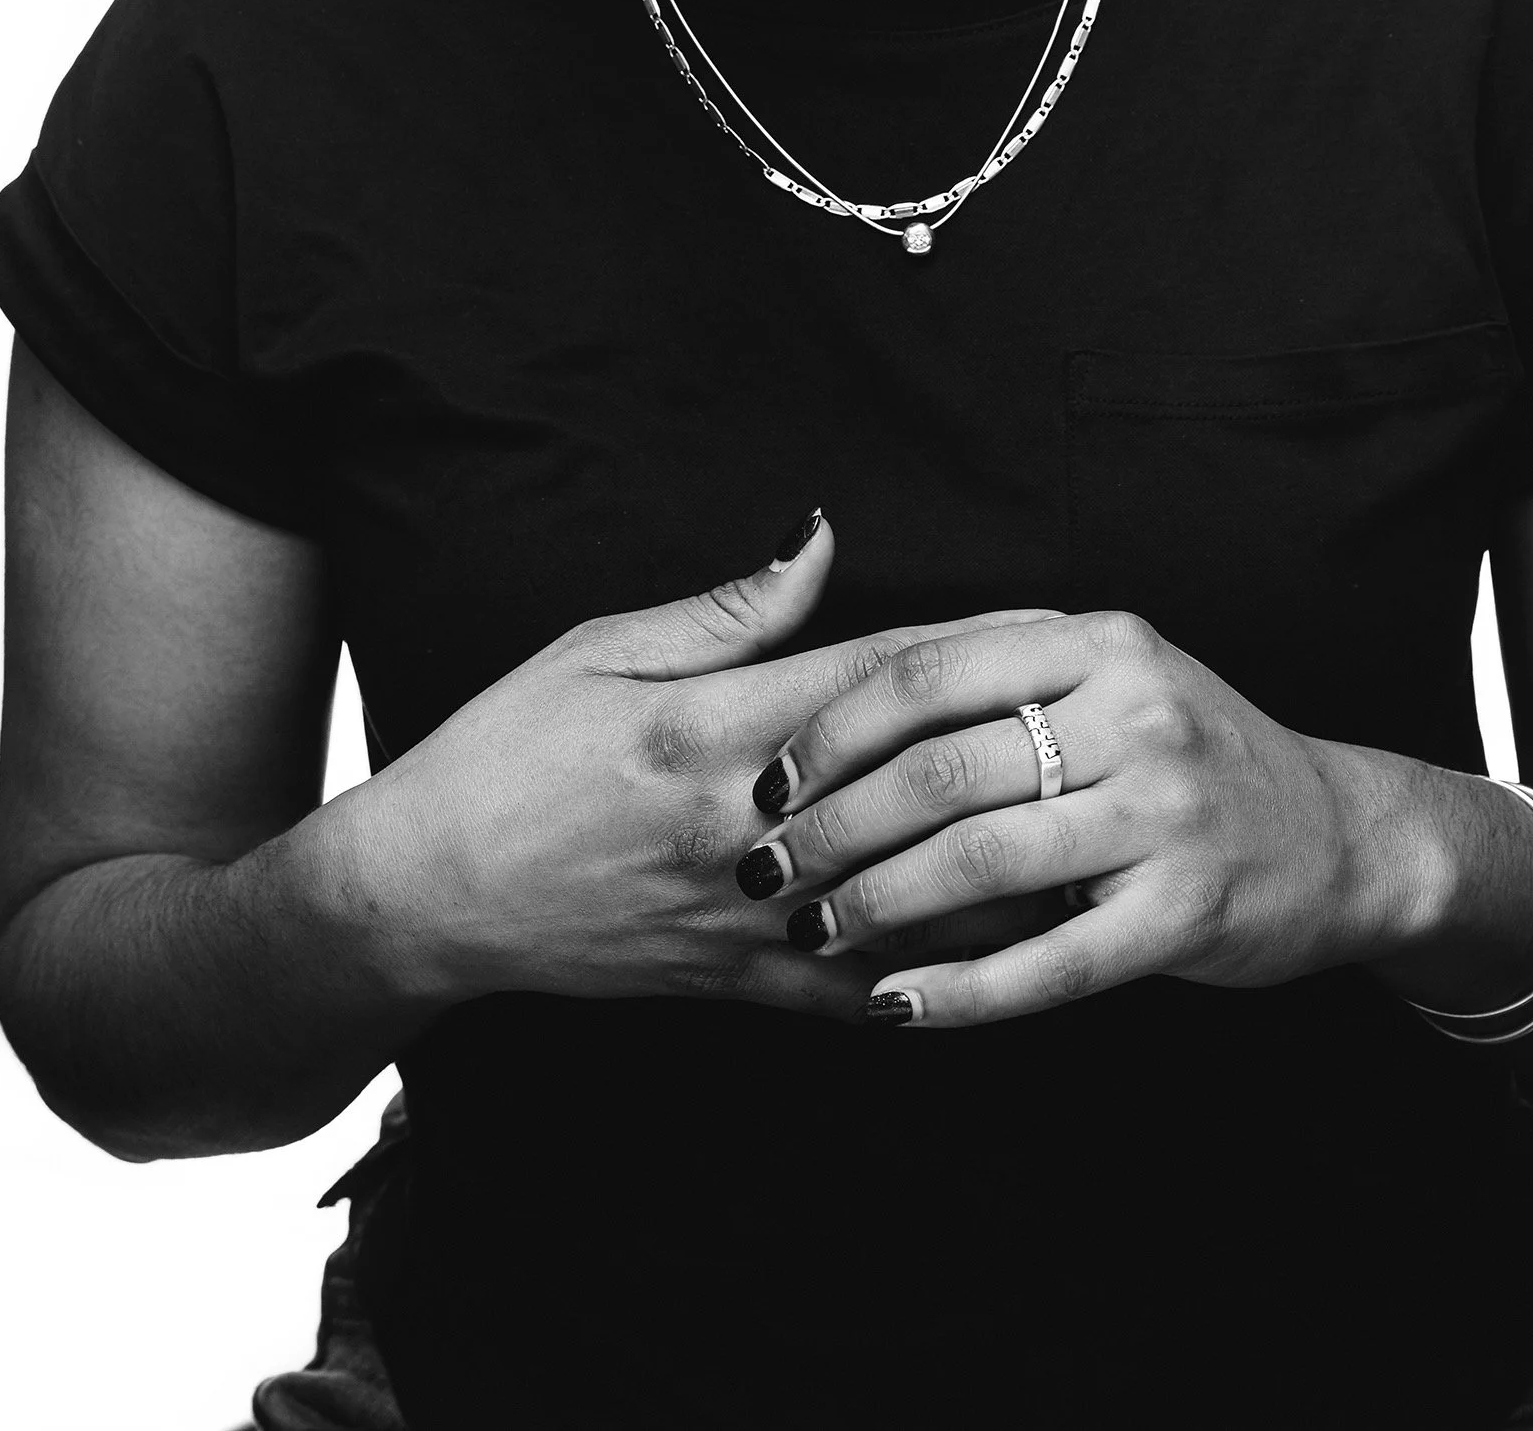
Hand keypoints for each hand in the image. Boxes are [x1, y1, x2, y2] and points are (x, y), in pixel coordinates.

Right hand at [355, 514, 1062, 1023]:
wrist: (429, 893)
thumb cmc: (506, 751)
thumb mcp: (600, 648)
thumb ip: (726, 610)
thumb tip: (820, 541)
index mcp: (708, 731)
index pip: (874, 680)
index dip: (972, 650)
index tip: (1049, 623)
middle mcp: (740, 829)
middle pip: (909, 788)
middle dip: (1012, 753)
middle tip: (1103, 723)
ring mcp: (741, 918)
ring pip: (903, 901)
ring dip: (1001, 874)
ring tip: (1094, 843)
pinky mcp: (731, 983)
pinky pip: (855, 990)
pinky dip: (936, 975)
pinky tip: (1009, 958)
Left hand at [732, 609, 1416, 1027]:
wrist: (1342, 835)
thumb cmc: (1190, 751)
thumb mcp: (1110, 670)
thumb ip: (997, 665)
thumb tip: (838, 687)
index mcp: (1098, 640)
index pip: (928, 671)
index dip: (832, 729)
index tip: (765, 777)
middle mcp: (1135, 715)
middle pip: (939, 770)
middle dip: (831, 826)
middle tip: (762, 868)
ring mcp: (1165, 816)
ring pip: (981, 863)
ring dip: (876, 904)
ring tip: (813, 932)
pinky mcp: (1185, 914)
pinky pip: (1049, 962)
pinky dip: (959, 990)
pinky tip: (895, 1004)